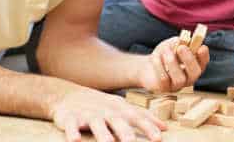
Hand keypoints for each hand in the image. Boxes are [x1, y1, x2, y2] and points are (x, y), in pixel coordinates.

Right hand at [51, 85, 165, 141]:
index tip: (159, 138)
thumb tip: (165, 128)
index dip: (148, 127)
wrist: (68, 95)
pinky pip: (71, 126)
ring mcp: (89, 114)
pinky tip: (75, 140)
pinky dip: (73, 132)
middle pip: (118, 121)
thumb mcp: (123, 107)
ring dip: (103, 134)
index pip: (137, 117)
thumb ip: (143, 117)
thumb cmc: (102, 105)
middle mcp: (106, 111)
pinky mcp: (70, 118)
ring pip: (97, 124)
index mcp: (120, 109)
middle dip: (126, 132)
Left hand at [137, 37, 209, 92]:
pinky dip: (159, 66)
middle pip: (195, 73)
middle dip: (189, 60)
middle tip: (182, 48)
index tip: (202, 47)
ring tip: (165, 50)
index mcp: (194, 65)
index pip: (203, 63)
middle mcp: (188, 78)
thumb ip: (179, 41)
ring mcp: (177, 86)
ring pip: (180, 79)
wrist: (148, 66)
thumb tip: (184, 40)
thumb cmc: (164, 54)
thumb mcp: (172, 44)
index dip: (204, 56)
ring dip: (172, 62)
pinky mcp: (164, 89)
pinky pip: (164, 79)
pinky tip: (155, 57)